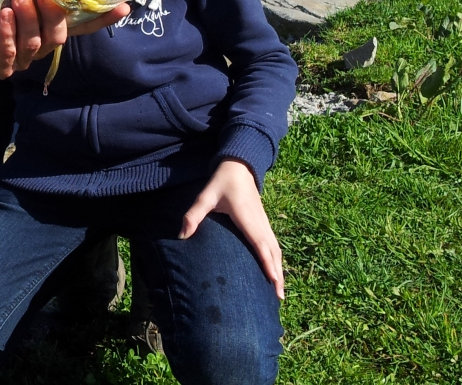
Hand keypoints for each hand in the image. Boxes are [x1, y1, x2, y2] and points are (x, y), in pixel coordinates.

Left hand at [0, 0, 129, 79]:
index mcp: (48, 24)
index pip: (83, 23)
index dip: (104, 17)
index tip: (124, 6)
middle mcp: (40, 43)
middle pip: (58, 35)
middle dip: (52, 14)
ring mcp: (21, 57)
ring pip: (34, 44)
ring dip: (28, 20)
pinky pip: (8, 55)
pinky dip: (7, 36)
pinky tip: (3, 17)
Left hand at [180, 159, 284, 298]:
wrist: (239, 165)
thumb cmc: (222, 181)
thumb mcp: (205, 196)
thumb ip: (193, 215)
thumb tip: (181, 236)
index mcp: (246, 217)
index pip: (259, 243)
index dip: (267, 262)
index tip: (273, 280)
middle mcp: (259, 222)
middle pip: (272, 252)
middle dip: (277, 274)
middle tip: (279, 297)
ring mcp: (264, 222)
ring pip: (276, 249)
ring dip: (280, 269)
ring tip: (280, 290)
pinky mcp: (264, 222)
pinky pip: (273, 244)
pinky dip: (277, 259)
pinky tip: (276, 270)